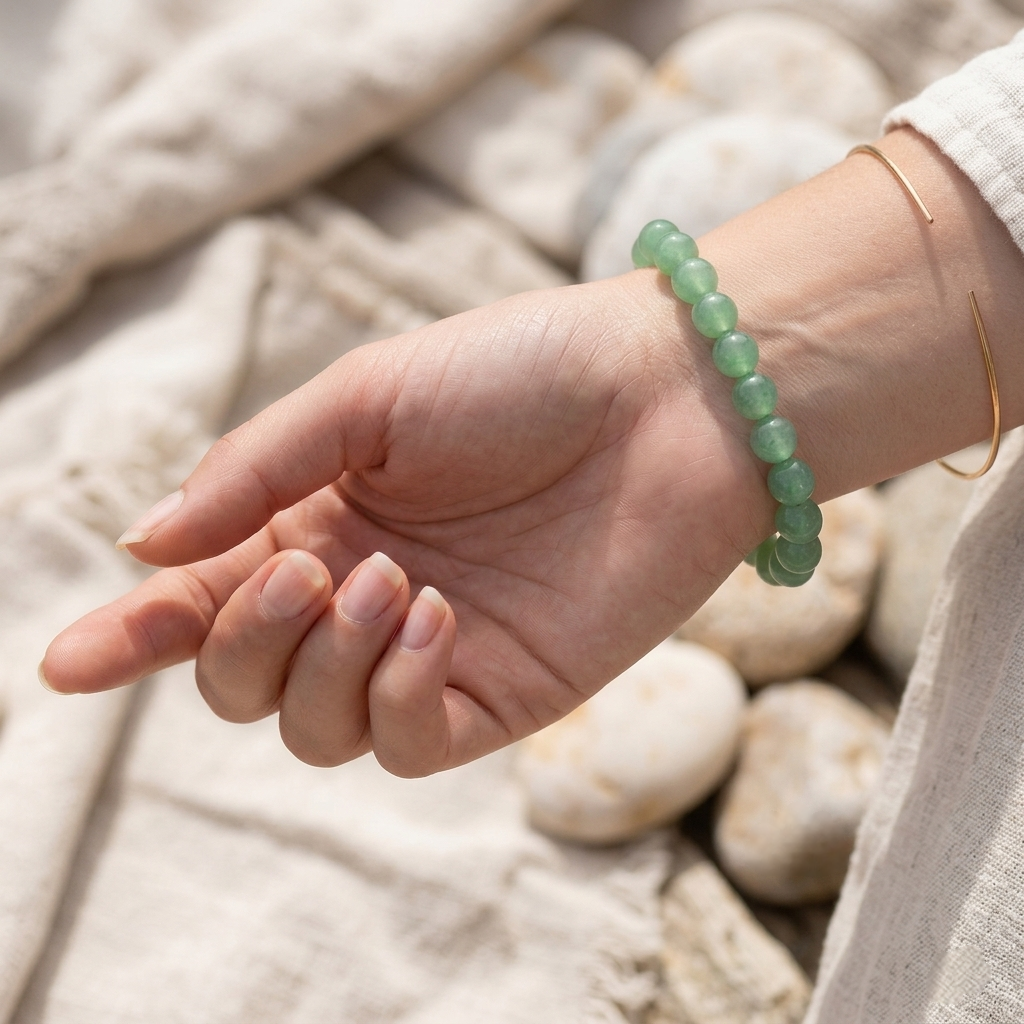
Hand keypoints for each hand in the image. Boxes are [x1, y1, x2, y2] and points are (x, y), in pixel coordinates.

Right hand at [41, 273, 766, 775]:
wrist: (668, 398)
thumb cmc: (521, 374)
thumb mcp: (368, 396)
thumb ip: (253, 472)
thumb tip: (139, 545)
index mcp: (319, 522)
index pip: (203, 599)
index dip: (134, 634)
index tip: (71, 662)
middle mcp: (363, 597)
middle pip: (244, 679)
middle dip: (241, 640)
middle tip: (303, 567)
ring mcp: (431, 652)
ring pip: (313, 726)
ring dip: (320, 664)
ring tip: (388, 580)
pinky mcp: (503, 691)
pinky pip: (408, 744)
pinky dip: (397, 693)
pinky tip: (435, 619)